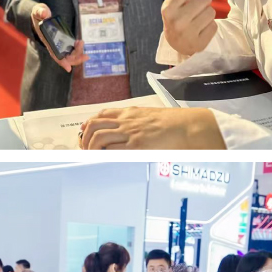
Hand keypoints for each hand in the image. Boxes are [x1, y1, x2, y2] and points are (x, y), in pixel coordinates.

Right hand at [30, 3, 86, 71]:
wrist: (41, 14)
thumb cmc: (39, 13)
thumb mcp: (38, 10)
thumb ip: (40, 11)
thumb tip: (45, 13)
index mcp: (46, 40)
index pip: (54, 54)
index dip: (61, 61)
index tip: (68, 68)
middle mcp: (53, 44)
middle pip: (65, 57)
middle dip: (76, 59)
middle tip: (86, 56)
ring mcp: (58, 43)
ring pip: (69, 54)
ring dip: (78, 53)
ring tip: (83, 47)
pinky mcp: (62, 40)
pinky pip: (71, 48)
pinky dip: (77, 48)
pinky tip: (80, 42)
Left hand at [80, 107, 225, 149]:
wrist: (186, 126)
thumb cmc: (173, 123)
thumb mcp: (150, 115)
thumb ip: (135, 121)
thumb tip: (125, 128)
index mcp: (130, 113)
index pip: (102, 114)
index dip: (89, 123)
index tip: (85, 130)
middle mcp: (126, 121)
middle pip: (95, 125)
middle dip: (85, 137)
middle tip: (85, 147)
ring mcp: (130, 133)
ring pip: (99, 137)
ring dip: (91, 147)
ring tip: (92, 155)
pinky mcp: (136, 146)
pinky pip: (112, 150)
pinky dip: (103, 155)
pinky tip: (103, 159)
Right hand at [161, 0, 218, 56]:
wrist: (176, 44)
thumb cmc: (177, 17)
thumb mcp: (175, 1)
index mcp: (168, 7)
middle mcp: (177, 20)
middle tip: (196, 7)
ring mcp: (188, 33)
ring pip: (212, 11)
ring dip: (207, 13)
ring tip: (198, 19)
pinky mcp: (199, 43)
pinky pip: (214, 25)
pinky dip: (210, 25)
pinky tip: (201, 29)